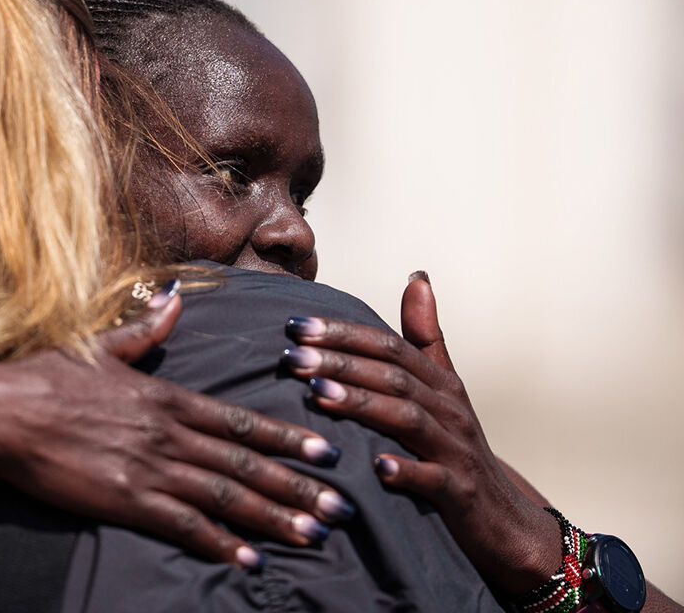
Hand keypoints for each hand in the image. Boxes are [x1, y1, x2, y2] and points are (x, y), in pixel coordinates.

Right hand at [0, 282, 354, 569]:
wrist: (0, 413)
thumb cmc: (45, 378)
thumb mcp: (100, 346)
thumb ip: (145, 329)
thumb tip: (174, 298)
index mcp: (167, 397)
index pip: (241, 420)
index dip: (287, 439)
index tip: (325, 452)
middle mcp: (169, 433)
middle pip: (246, 463)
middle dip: (297, 487)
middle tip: (339, 507)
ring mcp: (150, 468)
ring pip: (226, 496)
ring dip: (273, 518)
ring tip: (312, 536)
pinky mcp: (126, 500)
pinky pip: (184, 526)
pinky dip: (219, 544)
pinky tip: (247, 560)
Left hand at [279, 273, 560, 594]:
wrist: (503, 520)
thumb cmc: (457, 449)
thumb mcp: (445, 391)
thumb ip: (426, 336)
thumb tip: (417, 276)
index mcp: (439, 383)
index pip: (388, 346)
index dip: (343, 334)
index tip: (295, 325)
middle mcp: (449, 410)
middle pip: (392, 376)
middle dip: (340, 362)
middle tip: (292, 355)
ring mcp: (455, 450)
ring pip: (407, 419)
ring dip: (361, 404)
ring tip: (318, 393)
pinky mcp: (458, 493)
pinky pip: (431, 479)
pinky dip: (405, 471)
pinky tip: (376, 467)